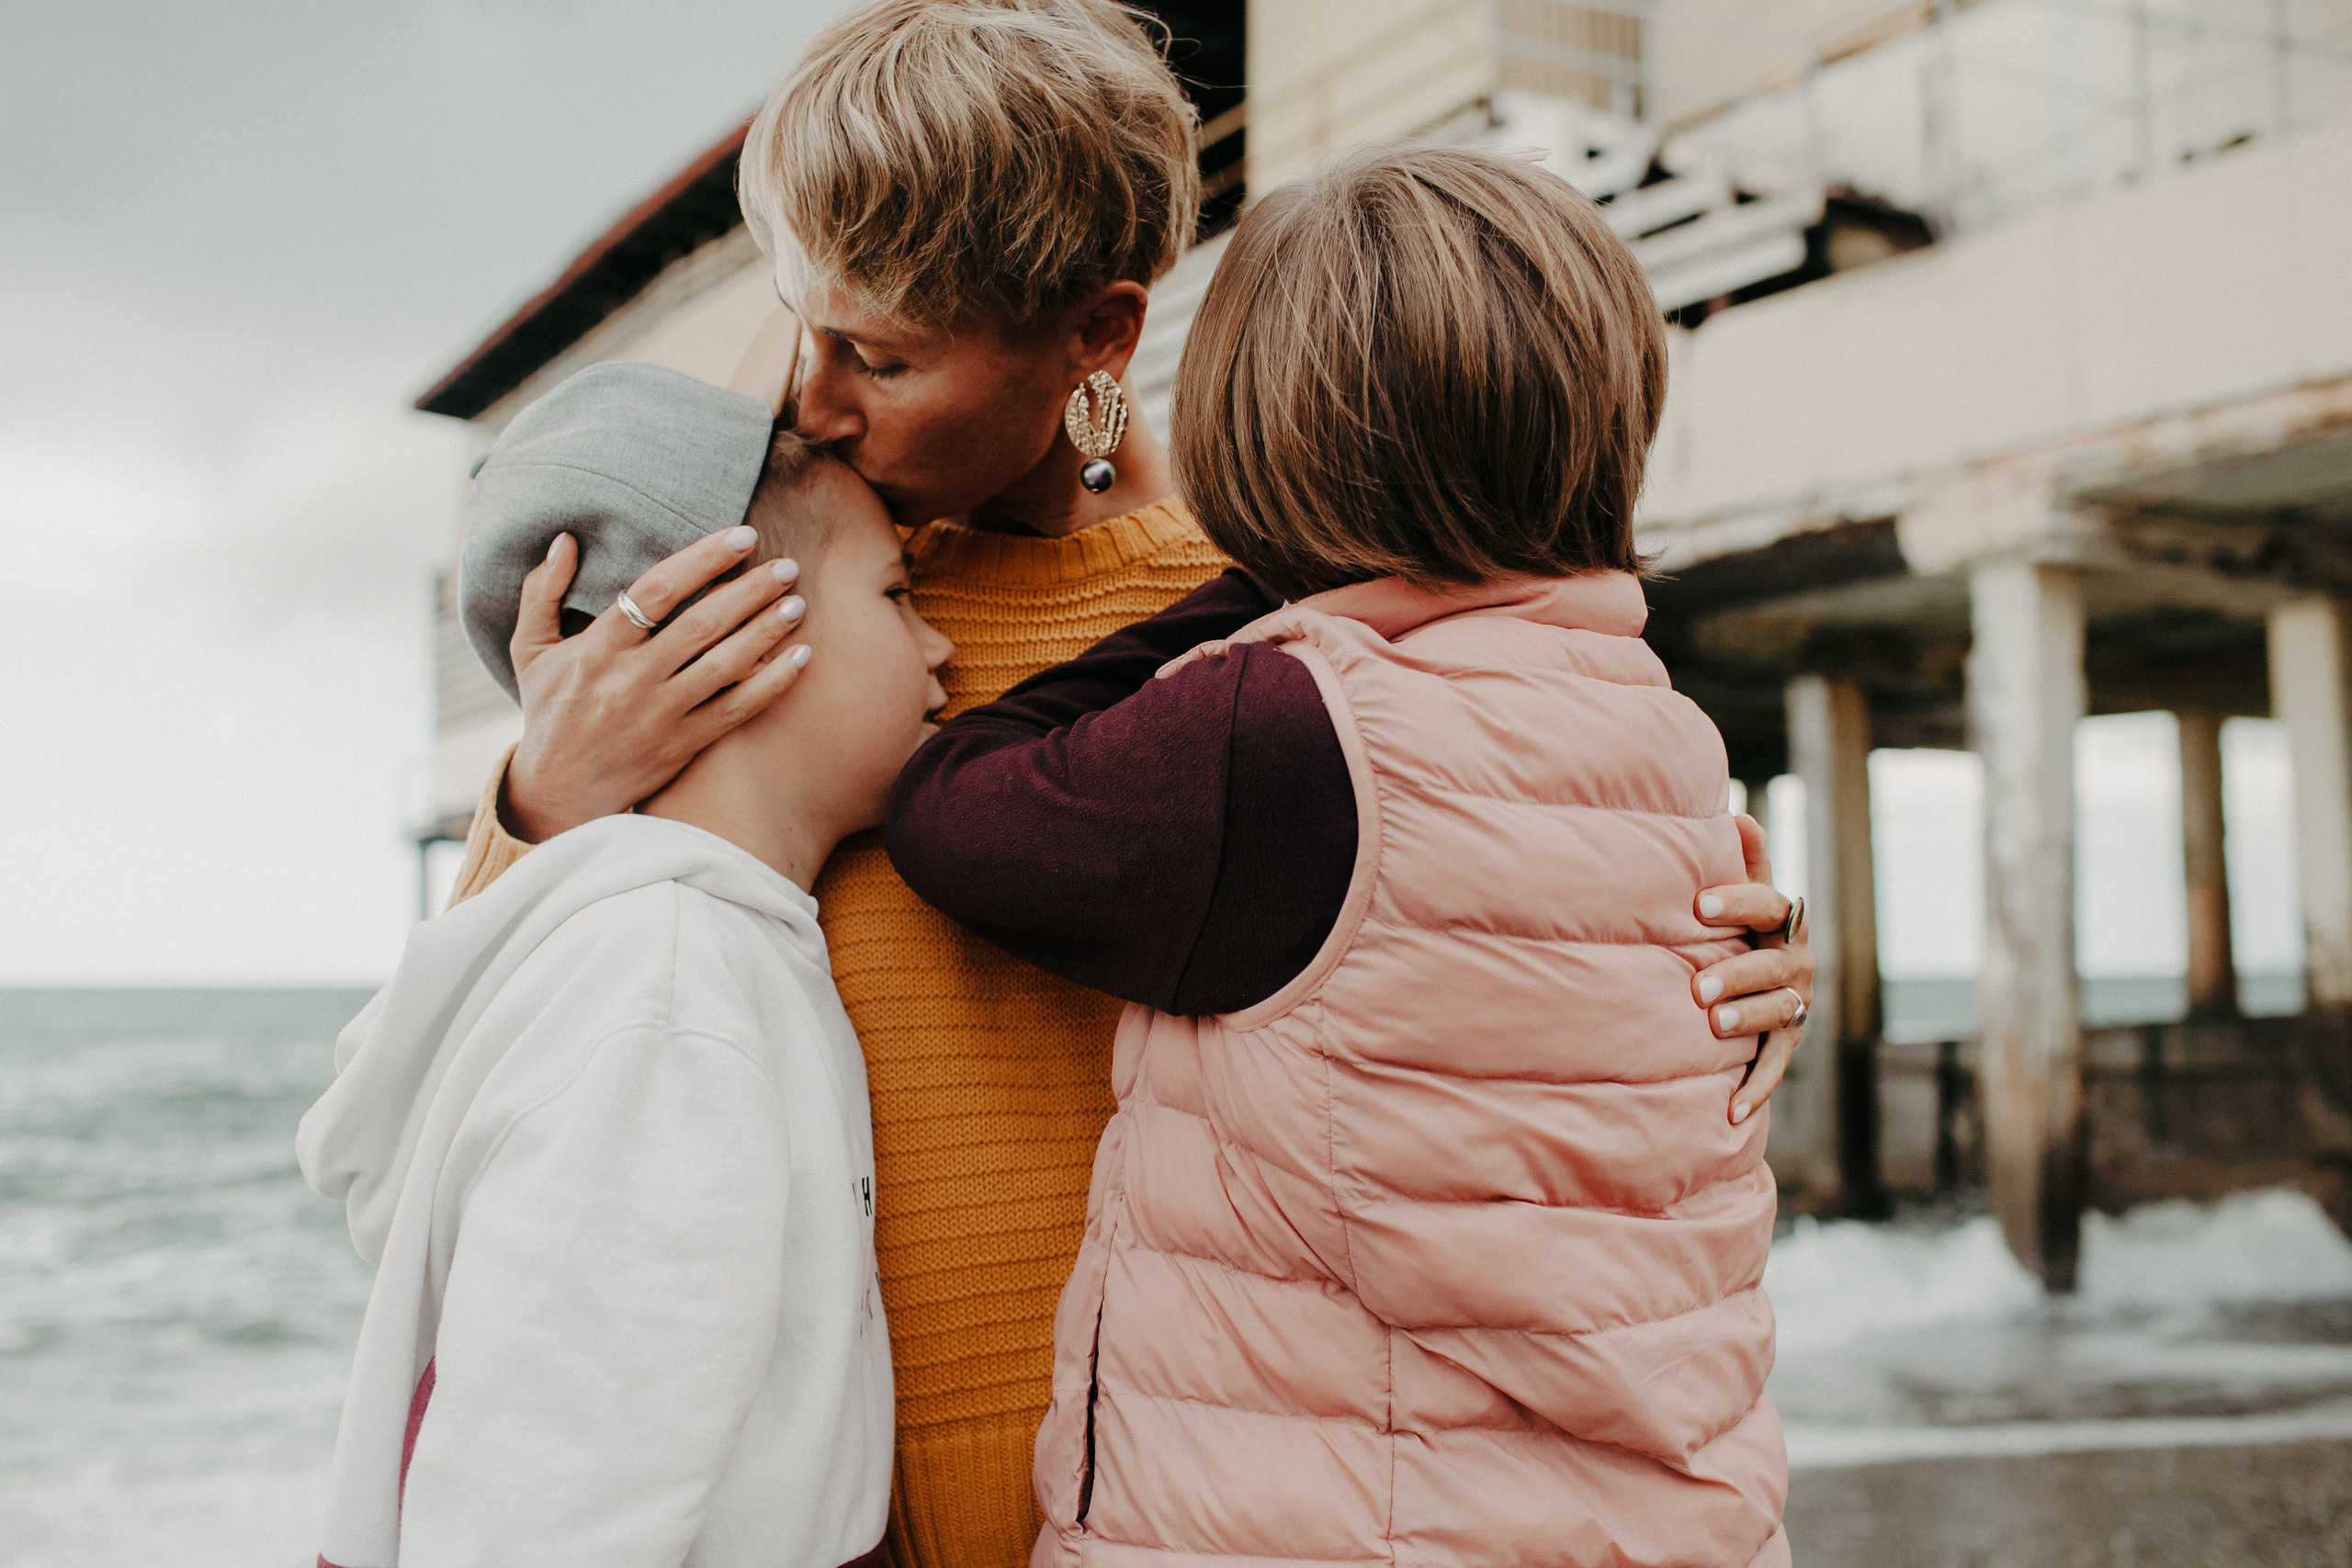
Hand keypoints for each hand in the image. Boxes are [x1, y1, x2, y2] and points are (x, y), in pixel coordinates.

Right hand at [502, 527, 811, 841]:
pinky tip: (802, 658)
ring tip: (797, 603)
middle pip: (702, 624)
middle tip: (786, 567)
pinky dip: (773, 683)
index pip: (658, 591)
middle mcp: (632, 679)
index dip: (704, 560)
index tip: (742, 537)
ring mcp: (661, 715)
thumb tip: (565, 540)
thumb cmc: (549, 713)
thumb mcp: (529, 651)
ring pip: (725, 664)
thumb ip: (541, 593)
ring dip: (767, 631)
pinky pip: (737, 709)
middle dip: (750, 590)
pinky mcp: (682, 745)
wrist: (555, 793)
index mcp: (598, 648)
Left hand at [1692, 814, 1813, 1126]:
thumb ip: (1745, 860)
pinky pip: (1774, 1068)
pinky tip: (1731, 1113)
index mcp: (1787, 921)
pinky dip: (1755, 1090)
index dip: (1736, 902)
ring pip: (1778, 1013)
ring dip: (1749, 1021)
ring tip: (1715, 1026)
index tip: (1696, 904)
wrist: (1763, 979)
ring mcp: (1794, 1005)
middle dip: (1738, 974)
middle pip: (1774, 966)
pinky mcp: (1784, 1043)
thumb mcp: (1749, 893)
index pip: (1769, 906)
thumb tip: (1736, 815)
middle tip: (1698, 986)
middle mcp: (1797, 963)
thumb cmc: (1742, 926)